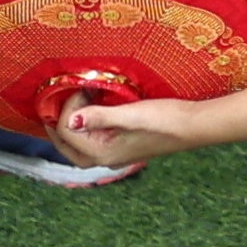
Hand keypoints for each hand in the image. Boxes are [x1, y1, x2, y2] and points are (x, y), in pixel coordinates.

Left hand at [53, 94, 201, 170]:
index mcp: (104, 153)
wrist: (193, 126)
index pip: (69, 133)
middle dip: (57, 129)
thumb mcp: (129, 114)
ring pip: (82, 147)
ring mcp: (117, 153)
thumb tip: (71, 121)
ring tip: (70, 107)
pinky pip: (96, 141)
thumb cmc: (164, 120)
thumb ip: (99, 117)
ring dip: (72, 129)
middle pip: (70, 149)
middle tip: (52, 108)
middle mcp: (107, 158)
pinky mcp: (125, 145)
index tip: (80, 88)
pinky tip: (93, 113)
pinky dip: (87, 128)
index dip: (67, 109)